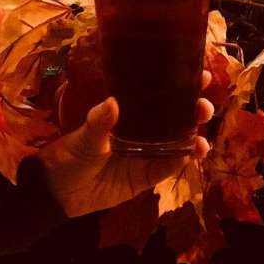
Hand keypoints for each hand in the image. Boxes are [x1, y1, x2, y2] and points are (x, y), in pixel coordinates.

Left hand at [39, 73, 213, 216]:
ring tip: (203, 134)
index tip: (201, 73)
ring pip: (179, 140)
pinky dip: (183, 159)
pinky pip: (169, 166)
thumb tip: (112, 102)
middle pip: (177, 114)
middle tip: (203, 104)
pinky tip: (193, 152)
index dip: (182, 82)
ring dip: (195, 134)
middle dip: (195, 108)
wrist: (60, 191)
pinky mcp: (146, 176)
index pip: (160, 92)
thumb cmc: (72, 153)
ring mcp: (147, 152)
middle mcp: (144, 128)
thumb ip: (99, 120)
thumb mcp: (85, 134)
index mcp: (130, 110)